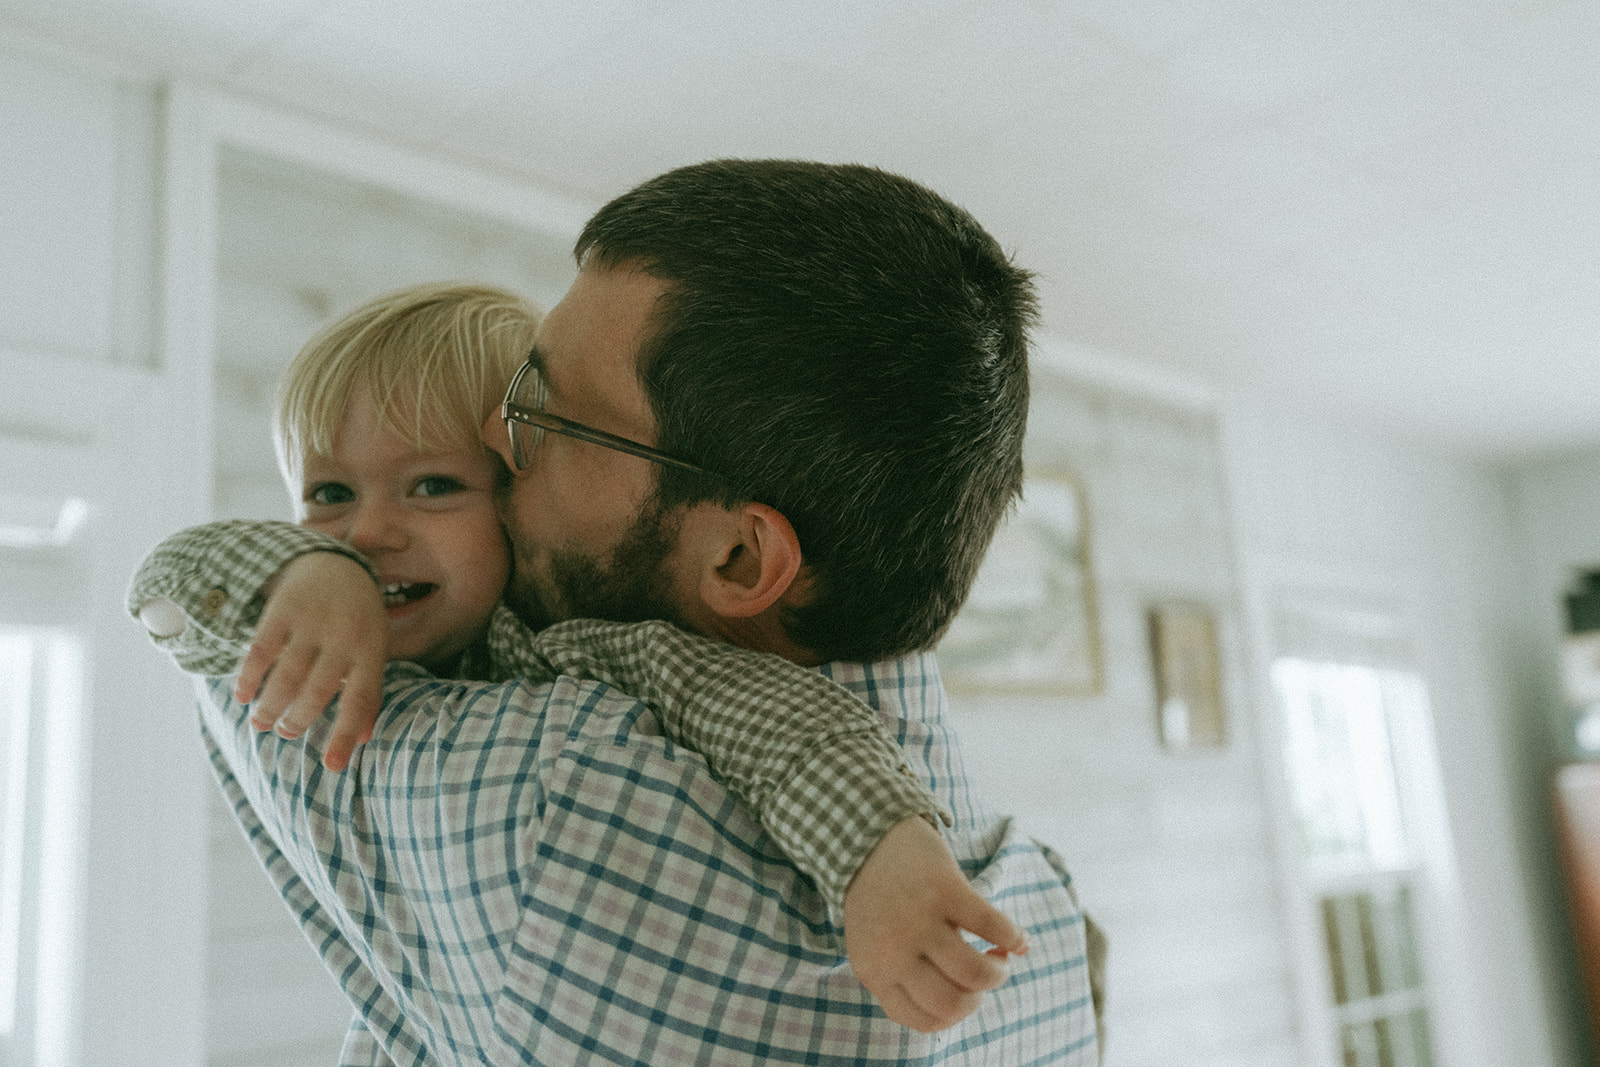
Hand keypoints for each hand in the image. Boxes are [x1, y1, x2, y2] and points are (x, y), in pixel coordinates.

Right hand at [232, 552, 387, 771]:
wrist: (336, 562)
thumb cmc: (358, 619)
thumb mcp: (372, 649)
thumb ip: (367, 691)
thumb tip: (362, 740)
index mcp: (371, 650)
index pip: (361, 700)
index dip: (345, 735)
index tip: (331, 767)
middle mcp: (345, 636)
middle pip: (317, 692)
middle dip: (298, 721)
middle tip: (286, 732)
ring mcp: (314, 621)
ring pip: (287, 676)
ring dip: (270, 706)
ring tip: (261, 722)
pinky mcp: (285, 607)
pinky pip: (262, 650)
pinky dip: (249, 677)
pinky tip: (242, 695)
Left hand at [843, 815, 1026, 1031]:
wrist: (866, 834)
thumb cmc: (879, 900)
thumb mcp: (875, 946)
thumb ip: (904, 979)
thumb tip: (960, 1009)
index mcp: (874, 971)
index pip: (925, 1021)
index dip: (956, 1015)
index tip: (964, 994)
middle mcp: (894, 950)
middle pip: (953, 1004)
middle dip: (979, 998)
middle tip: (984, 974)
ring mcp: (919, 919)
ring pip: (975, 974)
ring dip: (999, 972)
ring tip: (998, 957)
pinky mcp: (944, 888)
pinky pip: (993, 927)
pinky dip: (1014, 938)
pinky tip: (1016, 938)